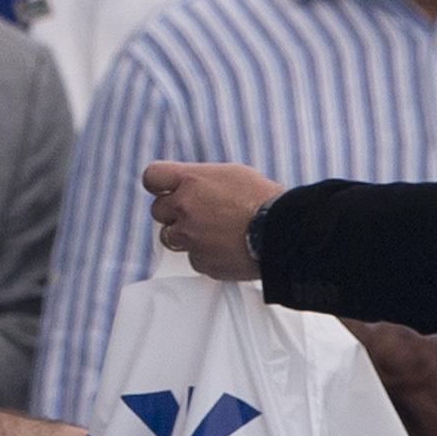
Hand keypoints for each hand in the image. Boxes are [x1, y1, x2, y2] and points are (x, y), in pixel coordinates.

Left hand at [141, 161, 284, 278]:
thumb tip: (189, 186)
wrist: (284, 232)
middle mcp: (184, 207)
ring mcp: (189, 236)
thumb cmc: (265, 199)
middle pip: (158, 210)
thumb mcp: (233, 174)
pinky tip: (226, 248)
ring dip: (186, 236)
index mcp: (191, 180)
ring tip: (215, 232)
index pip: (152, 176)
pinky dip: (206, 255)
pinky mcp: (200, 261)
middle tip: (200, 214)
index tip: (165, 189)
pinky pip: (193, 258)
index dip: (158, 184)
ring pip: (170, 237)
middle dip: (174, 213)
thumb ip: (202, 181)